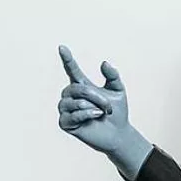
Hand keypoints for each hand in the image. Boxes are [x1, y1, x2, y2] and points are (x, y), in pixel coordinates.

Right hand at [57, 45, 150, 177]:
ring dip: (92, 107)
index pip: (72, 70)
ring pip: (74, 102)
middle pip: (77, 89)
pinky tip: (95, 117)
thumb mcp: (118, 91)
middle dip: (95, 96)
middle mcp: (71, 96)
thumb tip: (104, 62)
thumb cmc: (117, 112)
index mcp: (83, 87)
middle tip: (107, 106)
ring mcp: (66, 110)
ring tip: (101, 113)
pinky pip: (72, 115)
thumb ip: (113, 76)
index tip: (62, 47)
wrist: (118, 133)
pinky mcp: (65, 123)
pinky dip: (87, 115)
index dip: (67, 59)